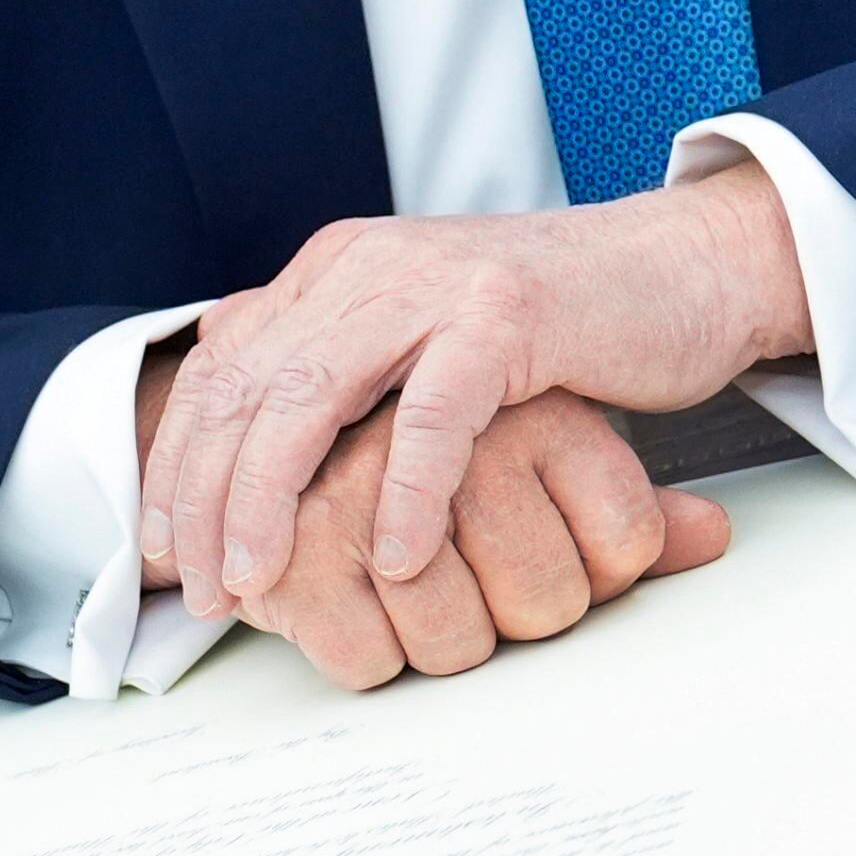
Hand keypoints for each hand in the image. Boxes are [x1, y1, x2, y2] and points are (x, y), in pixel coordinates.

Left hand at [144, 163, 805, 617]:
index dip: (181, 461)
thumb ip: (345, 363)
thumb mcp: (428, 332)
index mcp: (342, 268)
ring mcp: (437, 284)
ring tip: (260, 585)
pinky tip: (395, 559)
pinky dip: (406, 495)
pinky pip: (434, 418)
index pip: (224, 365)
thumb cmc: (563, 323)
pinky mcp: (509, 314)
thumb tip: (246, 435)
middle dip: (207, 498)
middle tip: (205, 591)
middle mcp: (372, 265)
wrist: (686, 268)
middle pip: (249, 387)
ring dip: (273, 503)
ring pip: (313, 398)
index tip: (168, 549)